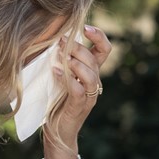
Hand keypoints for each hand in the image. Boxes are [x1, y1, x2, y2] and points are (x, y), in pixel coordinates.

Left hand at [42, 25, 112, 157]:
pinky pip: (78, 91)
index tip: (85, 26)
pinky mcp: (78, 108)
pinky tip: (56, 72)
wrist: (57, 132)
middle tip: (62, 41)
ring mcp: (88, 96)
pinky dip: (68, 80)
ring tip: (63, 57)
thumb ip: (62, 59)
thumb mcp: (60, 76)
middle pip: (95, 60)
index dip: (99, 36)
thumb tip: (55, 37)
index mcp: (91, 72)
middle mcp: (93, 83)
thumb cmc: (57, 101)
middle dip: (79, 48)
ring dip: (77, 63)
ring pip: (92, 75)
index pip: (104, 50)